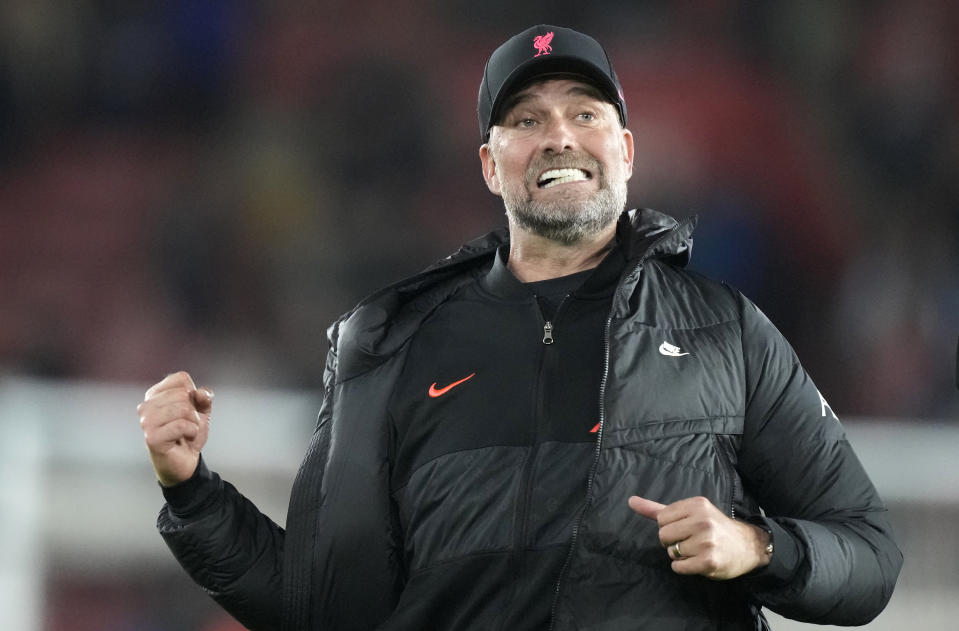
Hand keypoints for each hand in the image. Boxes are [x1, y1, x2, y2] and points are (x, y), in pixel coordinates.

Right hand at [138, 371, 213, 486]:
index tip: (189, 410)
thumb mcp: (202, 411)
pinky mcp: (152, 438)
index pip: (181, 378)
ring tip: (186, 432)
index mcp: (155, 394)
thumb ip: (204, 397)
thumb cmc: (189, 433)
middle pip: (183, 394)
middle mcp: (146, 406)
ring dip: (193, 422)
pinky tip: (184, 439)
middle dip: (194, 411)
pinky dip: (191, 432)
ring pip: (183, 409)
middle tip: (187, 425)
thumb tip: (200, 393)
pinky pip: (182, 425)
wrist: (186, 461)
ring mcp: (146, 422)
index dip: (194, 394)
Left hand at [628, 495, 769, 579]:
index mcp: (696, 504)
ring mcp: (706, 541)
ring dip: (680, 555)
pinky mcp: (709, 561)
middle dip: (672, 541)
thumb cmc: (714, 528)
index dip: (669, 527)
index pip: (661, 518)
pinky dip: (683, 567)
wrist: (747, 546)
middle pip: (663, 535)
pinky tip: (697, 562)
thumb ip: (656, 508)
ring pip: (671, 552)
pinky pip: (678, 567)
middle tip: (691, 541)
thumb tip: (630, 501)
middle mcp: (702, 520)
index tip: (685, 528)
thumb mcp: (689, 512)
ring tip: (698, 550)